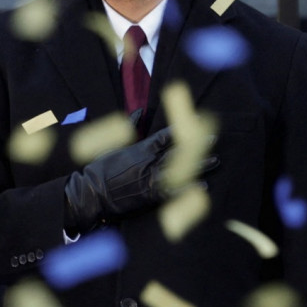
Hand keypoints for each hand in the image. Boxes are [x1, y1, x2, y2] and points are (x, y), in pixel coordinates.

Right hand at [62, 127, 217, 232]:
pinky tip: (201, 186)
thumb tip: (140, 110)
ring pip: (179, 170)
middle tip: (213, 140)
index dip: (181, 130)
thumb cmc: (100, 168)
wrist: (91, 192)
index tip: (196, 122)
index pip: (164, 136)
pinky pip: (173, 192)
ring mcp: (150, 180)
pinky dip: (187, 189)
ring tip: (215, 161)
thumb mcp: (113, 145)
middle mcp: (148, 163)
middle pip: (177, 152)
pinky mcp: (149, 196)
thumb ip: (130, 128)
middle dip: (196, 146)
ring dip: (198, 166)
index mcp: (140, 149)